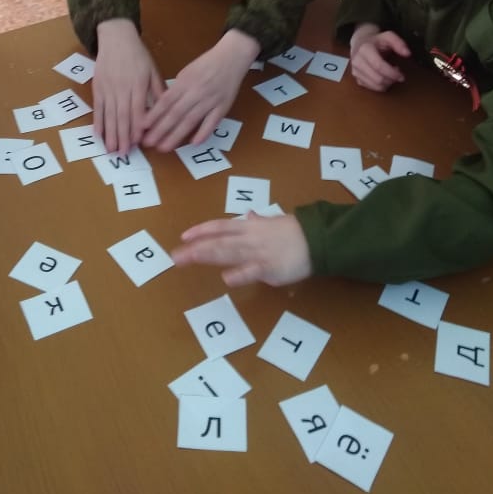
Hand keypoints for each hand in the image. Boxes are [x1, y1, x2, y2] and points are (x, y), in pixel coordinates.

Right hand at [94, 19, 163, 152]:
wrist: (116, 38)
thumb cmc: (138, 55)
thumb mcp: (152, 70)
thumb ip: (158, 90)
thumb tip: (165, 110)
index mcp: (138, 84)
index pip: (137, 109)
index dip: (137, 127)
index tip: (139, 142)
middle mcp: (122, 88)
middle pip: (122, 116)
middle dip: (123, 136)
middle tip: (124, 154)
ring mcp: (108, 88)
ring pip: (109, 115)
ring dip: (110, 134)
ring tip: (111, 150)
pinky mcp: (98, 88)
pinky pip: (98, 108)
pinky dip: (98, 122)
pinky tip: (99, 134)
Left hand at [141, 29, 258, 151]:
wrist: (232, 57)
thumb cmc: (207, 64)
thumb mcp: (187, 72)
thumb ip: (176, 89)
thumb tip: (162, 107)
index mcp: (185, 81)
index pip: (166, 101)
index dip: (154, 115)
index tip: (142, 127)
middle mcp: (196, 91)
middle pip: (176, 113)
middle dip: (160, 130)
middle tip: (149, 143)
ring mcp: (210, 100)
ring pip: (191, 120)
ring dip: (177, 135)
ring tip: (165, 147)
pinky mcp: (223, 106)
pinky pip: (212, 122)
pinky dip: (203, 133)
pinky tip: (193, 143)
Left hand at [172, 212, 311, 286]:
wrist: (317, 239)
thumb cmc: (295, 232)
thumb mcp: (275, 222)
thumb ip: (259, 222)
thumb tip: (250, 215)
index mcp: (250, 227)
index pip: (221, 227)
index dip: (202, 230)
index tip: (184, 236)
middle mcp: (249, 238)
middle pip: (219, 242)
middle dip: (197, 248)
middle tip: (176, 255)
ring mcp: (258, 253)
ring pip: (230, 253)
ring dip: (209, 255)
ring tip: (191, 257)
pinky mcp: (270, 269)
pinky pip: (252, 272)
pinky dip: (240, 275)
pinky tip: (226, 278)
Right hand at [349, 24, 410, 91]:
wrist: (360, 42)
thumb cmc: (376, 41)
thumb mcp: (388, 36)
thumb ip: (399, 43)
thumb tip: (407, 54)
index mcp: (364, 49)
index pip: (379, 66)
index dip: (392, 73)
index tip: (402, 75)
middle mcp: (357, 61)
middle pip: (378, 78)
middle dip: (391, 79)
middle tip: (398, 74)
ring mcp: (356, 71)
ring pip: (375, 86)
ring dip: (387, 83)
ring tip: (391, 74)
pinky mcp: (357, 79)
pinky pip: (372, 88)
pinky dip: (381, 85)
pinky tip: (384, 77)